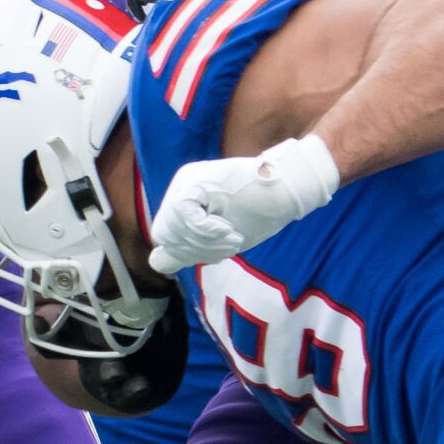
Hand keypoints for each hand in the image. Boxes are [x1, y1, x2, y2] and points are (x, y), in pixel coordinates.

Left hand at [148, 136, 338, 274]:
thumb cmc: (260, 213)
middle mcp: (179, 186)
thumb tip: (156, 262)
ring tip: (233, 236)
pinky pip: (186, 217)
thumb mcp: (219, 239)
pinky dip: (208, 231)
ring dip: (207, 243)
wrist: (287, 188)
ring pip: (175, 229)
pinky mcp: (195, 181)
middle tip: (229, 244)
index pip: (164, 236)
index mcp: (183, 198)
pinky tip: (229, 229)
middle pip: (164, 235)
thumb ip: (190, 247)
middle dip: (196, 249)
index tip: (218, 251)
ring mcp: (186, 181)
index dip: (186, 252)